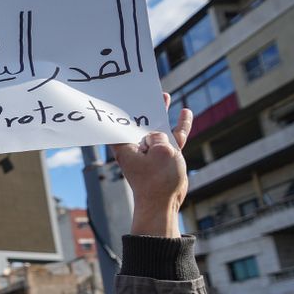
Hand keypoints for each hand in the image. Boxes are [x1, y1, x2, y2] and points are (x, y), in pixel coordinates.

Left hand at [112, 93, 192, 237]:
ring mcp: (151, 152)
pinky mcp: (165, 157)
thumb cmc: (158, 180)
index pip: (117, 125)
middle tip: (140, 91)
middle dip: (141, 108)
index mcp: (125, 147)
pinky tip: (185, 112)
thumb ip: (160, 136)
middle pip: (138, 123)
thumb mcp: (162, 150)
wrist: (165, 202)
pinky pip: (172, 137)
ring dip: (161, 113)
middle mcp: (136, 148)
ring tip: (164, 96)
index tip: (108, 98)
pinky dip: (178, 126)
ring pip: (157, 128)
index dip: (114, 112)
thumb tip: (159, 135)